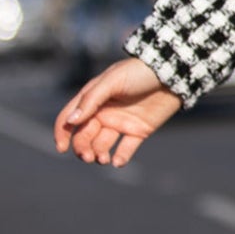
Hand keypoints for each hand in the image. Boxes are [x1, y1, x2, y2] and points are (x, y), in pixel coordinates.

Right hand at [53, 57, 182, 168]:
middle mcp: (104, 113)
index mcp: (93, 99)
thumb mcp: (113, 81)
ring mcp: (120, 123)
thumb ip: (92, 100)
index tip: (62, 148)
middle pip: (84, 136)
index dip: (62, 133)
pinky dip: (120, 158)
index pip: (70, 118)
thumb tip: (71, 121)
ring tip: (104, 159)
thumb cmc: (139, 71)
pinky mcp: (138, 131)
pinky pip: (125, 149)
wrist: (172, 73)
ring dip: (99, 155)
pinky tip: (118, 161)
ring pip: (102, 146)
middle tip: (89, 156)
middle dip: (83, 148)